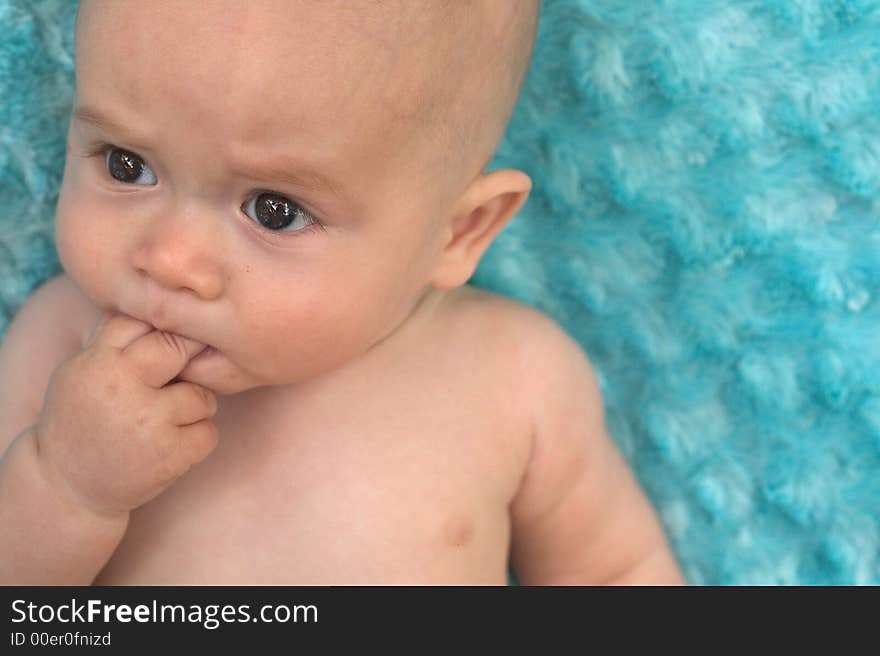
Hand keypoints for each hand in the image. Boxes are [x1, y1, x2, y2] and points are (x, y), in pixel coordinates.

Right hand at [32, 312, 218, 518]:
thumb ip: (114, 338)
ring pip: (202, 395)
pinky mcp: (170, 456)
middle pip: (180, 348)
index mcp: (100, 363)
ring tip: (168, 419)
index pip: (146, 322)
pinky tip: (173, 443)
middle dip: (190, 355)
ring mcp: (150, 423)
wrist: (67, 486)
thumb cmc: (82, 418)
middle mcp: (125, 389)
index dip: (168, 327)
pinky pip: (209, 432)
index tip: (180, 332)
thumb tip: (159, 298)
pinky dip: (198, 438)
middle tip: (188, 367)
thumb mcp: (82, 370)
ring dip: (195, 406)